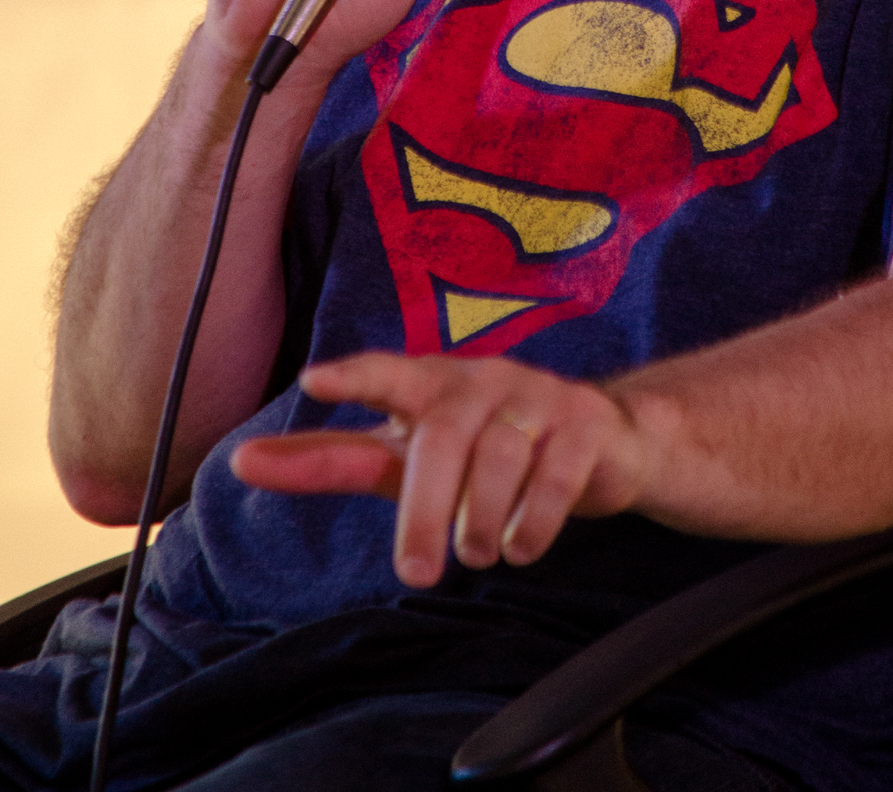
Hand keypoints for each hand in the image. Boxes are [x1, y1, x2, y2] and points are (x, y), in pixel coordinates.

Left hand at [230, 352, 648, 586]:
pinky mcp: (584, 425)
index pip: (387, 373)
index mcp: (431, 382)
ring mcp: (536, 398)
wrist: (598, 441)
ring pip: (500, 455)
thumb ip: (331, 458)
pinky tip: (520, 546)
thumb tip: (240, 462)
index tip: (314, 380)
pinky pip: (556, 472)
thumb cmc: (477, 447)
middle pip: (441, 439)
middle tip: (416, 572)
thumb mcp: (405, 454)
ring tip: (476, 551)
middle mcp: (482, 381)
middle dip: (425, 509)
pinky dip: (535, 518)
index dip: (353, 377)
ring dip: (482, 518)